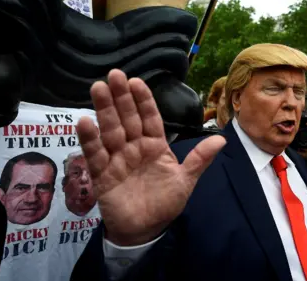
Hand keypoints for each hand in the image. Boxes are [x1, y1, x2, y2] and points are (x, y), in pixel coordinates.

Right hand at [77, 69, 224, 245]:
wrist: (145, 231)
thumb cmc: (165, 203)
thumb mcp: (185, 181)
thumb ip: (200, 159)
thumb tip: (222, 138)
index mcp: (155, 145)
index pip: (149, 118)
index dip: (143, 100)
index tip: (136, 81)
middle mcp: (134, 147)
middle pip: (127, 118)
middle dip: (121, 97)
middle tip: (114, 75)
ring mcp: (117, 159)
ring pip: (110, 130)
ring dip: (104, 110)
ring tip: (98, 88)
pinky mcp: (102, 175)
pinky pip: (95, 155)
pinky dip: (89, 139)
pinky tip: (84, 121)